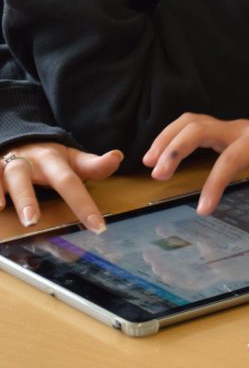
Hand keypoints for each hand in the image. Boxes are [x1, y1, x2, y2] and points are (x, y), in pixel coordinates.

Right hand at [0, 142, 122, 232]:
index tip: (97, 227)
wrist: (22, 139)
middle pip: (23, 176)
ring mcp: (4, 164)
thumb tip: (117, 156)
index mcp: (52, 160)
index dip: (83, 204)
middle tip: (32, 221)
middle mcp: (26, 161)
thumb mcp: (74, 160)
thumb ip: (95, 165)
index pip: (69, 182)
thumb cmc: (52, 159)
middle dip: (26, 197)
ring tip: (0, 208)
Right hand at [144, 114, 248, 214]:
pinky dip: (173, 138)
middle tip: (156, 175)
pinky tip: (161, 155)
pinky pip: (194, 129)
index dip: (215, 181)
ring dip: (167, 139)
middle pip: (199, 127)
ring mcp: (232, 129)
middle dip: (175, 148)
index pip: (230, 157)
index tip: (203, 209)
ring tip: (148, 164)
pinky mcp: (227, 134)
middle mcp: (241, 128)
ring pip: (191, 123)